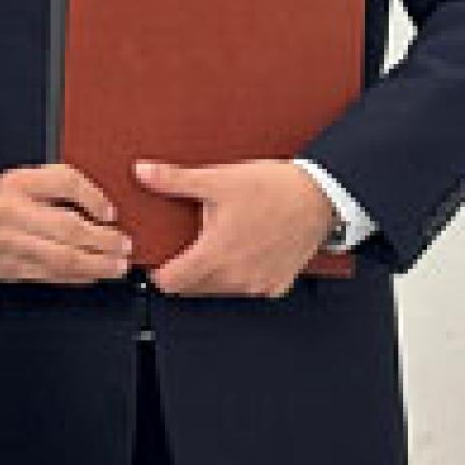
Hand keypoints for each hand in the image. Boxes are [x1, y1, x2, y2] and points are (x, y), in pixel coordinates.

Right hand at [0, 164, 131, 284]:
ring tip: (117, 266)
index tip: (111, 212)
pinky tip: (93, 274)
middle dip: (104, 240)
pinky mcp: (11, 269)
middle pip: (67, 227)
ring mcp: (10, 244)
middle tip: (124, 246)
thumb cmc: (1, 198)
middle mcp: (13, 212)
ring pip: (62, 259)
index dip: (94, 198)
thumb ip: (62, 186)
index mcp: (19, 183)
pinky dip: (78, 277)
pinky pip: (51, 276)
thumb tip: (103, 209)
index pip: (64, 182)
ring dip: (97, 265)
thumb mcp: (27, 178)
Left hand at [137, 159, 334, 297]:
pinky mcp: (277, 284)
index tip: (158, 259)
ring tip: (217, 243)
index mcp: (216, 255)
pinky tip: (242, 251)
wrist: (320, 196)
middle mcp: (237, 277)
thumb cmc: (274, 189)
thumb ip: (175, 181)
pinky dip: (240, 275)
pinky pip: (248, 288)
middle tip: (187, 246)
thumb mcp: (217, 180)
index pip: (171, 283)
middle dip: (185, 271)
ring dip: (212, 274)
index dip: (159, 271)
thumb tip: (144, 173)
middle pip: (194, 288)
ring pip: (220, 290)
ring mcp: (259, 284)